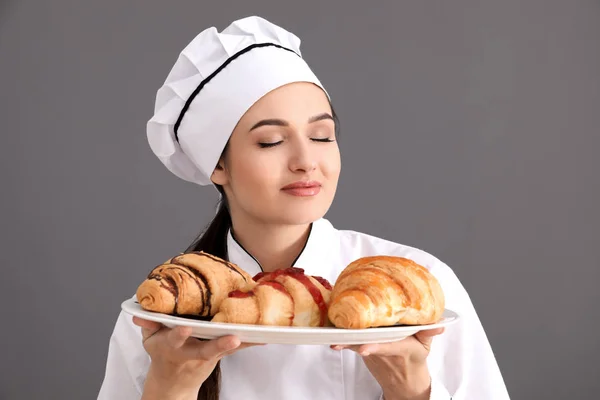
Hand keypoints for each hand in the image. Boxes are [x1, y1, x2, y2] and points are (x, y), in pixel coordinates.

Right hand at [133, 316, 262, 399]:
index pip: (174, 339)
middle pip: (206, 350)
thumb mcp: (150, 340)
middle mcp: (191, 352)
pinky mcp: (218, 356)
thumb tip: (139, 313)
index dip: (179, 334)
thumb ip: (148, 325)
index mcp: (171, 346)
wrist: (172, 382)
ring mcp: (206, 355)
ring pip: (224, 350)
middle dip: (218, 345)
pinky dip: (249, 342)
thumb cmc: (164, 353)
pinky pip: (235, 348)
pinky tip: (265, 337)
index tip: (186, 328)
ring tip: (257, 337)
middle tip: (232, 339)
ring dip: (239, 344)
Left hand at [331, 328, 444, 399]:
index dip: (375, 347)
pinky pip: (351, 344)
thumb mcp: (425, 346)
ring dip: (344, 340)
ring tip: (332, 333)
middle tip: (339, 337)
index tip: (363, 348)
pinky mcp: (362, 353)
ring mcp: (371, 353)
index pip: (387, 347)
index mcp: (401, 348)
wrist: (404, 383)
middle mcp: (383, 352)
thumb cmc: (414, 360)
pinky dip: (343, 339)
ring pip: (356, 343)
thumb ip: (429, 332)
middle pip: (366, 342)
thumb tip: (439, 323)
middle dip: (353, 341)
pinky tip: (332, 332)